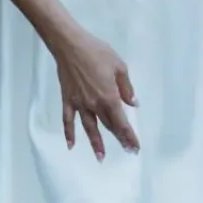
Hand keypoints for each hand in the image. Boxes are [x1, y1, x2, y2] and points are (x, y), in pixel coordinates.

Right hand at [53, 28, 138, 160]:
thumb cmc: (96, 51)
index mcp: (109, 97)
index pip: (121, 122)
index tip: (135, 147)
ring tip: (101, 157)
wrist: (70, 45)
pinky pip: (68, 120)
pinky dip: (69, 133)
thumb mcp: (119, 65)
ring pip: (89, 127)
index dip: (129, 135)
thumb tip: (133, 103)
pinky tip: (71, 144)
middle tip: (127, 151)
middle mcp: (95, 104)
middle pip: (108, 125)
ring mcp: (79, 104)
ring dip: (96, 143)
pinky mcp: (67, 100)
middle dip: (118, 138)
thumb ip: (127, 87)